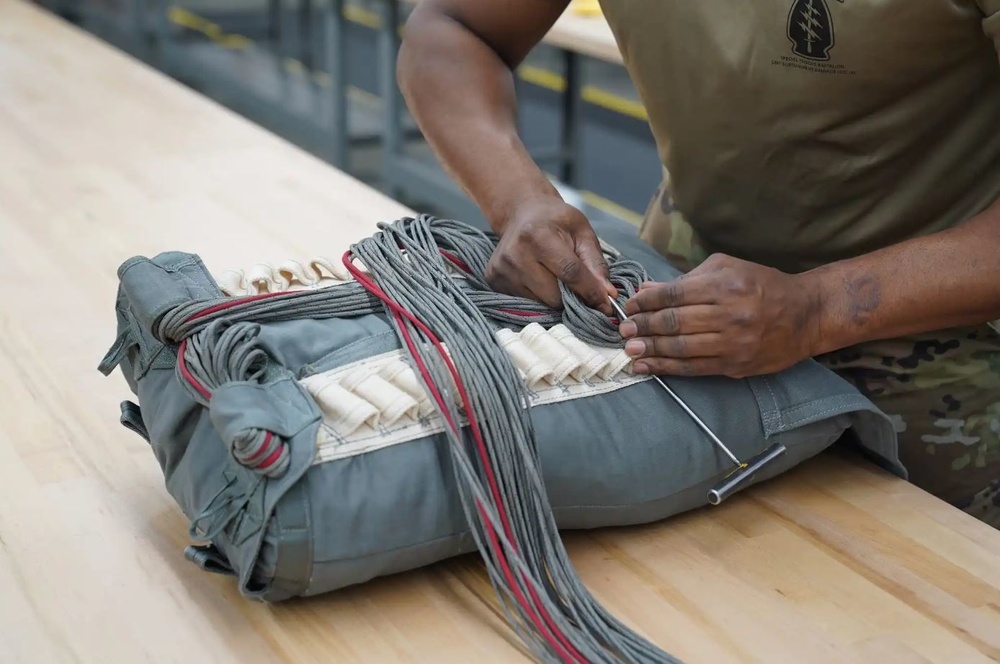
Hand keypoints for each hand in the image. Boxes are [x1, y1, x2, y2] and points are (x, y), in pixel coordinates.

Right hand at [486, 196, 617, 312]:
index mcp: (538, 235)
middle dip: (572, 297)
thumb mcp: (582, 231)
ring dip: (555, 298)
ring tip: (555, 278)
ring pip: (540, 303)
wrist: (521, 213)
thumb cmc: (555, 221)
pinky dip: (539, 297)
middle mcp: (515, 254)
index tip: (606, 304)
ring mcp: (501, 270)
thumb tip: (607, 295)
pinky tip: (539, 279)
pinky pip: (526, 302)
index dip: (590, 291)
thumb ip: (596, 263)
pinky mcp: (494, 280)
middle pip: (554, 295)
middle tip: (578, 288)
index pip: (570, 273)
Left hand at [618, 253, 823, 377]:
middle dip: (644, 327)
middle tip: (623, 330)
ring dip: (651, 350)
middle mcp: (729, 314)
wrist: (806, 314)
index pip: (675, 295)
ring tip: (629, 350)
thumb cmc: (762, 285)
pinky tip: (647, 366)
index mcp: (725, 285)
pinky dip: (667, 368)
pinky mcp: (736, 365)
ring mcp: (733, 342)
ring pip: (682, 348)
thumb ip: (686, 280)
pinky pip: (695, 368)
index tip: (629, 307)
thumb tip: (646, 289)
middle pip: (675, 322)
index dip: (647, 302)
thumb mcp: (727, 269)